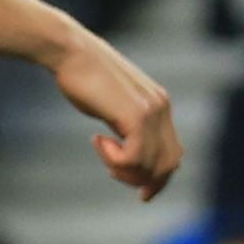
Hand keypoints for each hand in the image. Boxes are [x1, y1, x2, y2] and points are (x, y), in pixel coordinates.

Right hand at [52, 29, 179, 199]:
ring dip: (122, 168)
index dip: (158, 178)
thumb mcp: (113, 104)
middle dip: (143, 180)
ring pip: (150, 165)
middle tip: (113, 173)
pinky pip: (134, 158)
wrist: (71, 51)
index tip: (140, 192)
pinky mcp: (136, 115)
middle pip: (168, 164)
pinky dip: (114, 159)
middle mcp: (161, 108)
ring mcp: (151, 111)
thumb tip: (131, 152)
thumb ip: (127, 124)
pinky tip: (98, 140)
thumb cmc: (83, 77)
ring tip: (101, 148)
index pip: (172, 154)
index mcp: (159, 106)